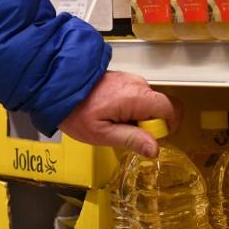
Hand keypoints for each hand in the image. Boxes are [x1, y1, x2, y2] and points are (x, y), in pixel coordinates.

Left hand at [59, 71, 179, 157]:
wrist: (56, 88)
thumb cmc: (76, 112)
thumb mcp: (103, 134)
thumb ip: (132, 140)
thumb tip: (155, 149)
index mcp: (137, 97)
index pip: (172, 109)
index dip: (167, 127)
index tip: (149, 137)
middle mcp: (138, 84)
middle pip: (160, 107)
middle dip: (149, 124)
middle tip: (124, 132)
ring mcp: (131, 79)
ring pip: (149, 103)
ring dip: (138, 116)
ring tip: (113, 122)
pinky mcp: (124, 80)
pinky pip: (138, 97)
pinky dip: (131, 108)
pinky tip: (111, 113)